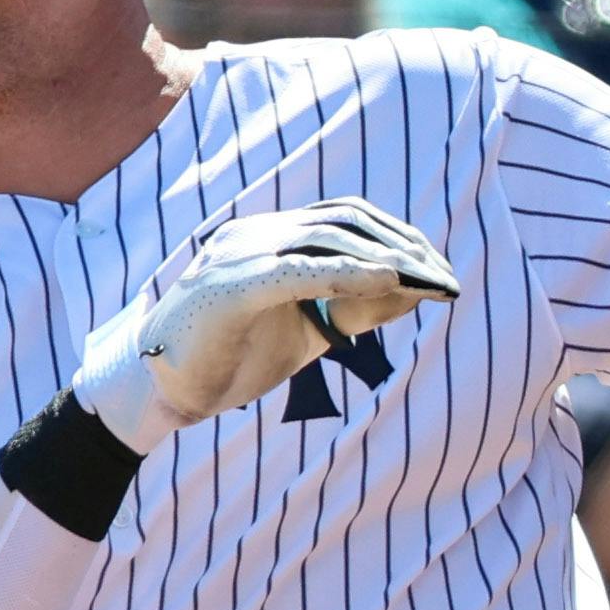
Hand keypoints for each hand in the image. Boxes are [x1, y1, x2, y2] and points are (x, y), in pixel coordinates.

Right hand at [74, 197, 464, 449]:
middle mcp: (256, 235)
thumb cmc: (231, 359)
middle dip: (404, 248)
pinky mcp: (228, 288)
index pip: (346, 218)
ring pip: (326, 239)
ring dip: (386, 260)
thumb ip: (352, 307)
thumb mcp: (306, 330)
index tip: (438, 271)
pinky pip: (296, 272)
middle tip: (446, 281)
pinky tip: (386, 282)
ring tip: (426, 283)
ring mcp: (239, 255)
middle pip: (345, 221)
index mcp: (270, 237)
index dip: (398, 237)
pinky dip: (346, 273)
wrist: (164, 391)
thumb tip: (411, 291)